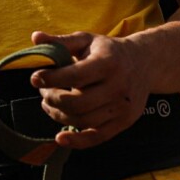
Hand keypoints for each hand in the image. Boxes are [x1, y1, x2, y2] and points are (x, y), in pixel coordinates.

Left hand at [28, 31, 151, 150]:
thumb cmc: (108, 51)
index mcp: (108, 63)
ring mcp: (122, 107)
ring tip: (49, 104)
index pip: (75, 75)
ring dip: (58, 115)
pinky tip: (59, 138)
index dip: (51, 79)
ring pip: (82, 120)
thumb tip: (35, 37)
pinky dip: (76, 141)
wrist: (144, 63)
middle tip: (43, 92)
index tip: (35, 79)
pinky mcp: (123, 122)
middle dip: (52, 99)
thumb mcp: (86, 40)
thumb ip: (60, 41)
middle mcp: (118, 87)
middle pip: (76, 102)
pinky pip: (97, 137)